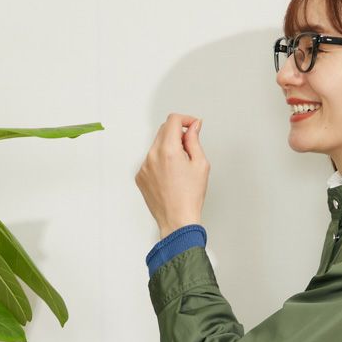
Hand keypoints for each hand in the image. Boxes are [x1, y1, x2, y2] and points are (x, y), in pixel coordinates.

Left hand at [134, 113, 209, 235]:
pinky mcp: (140, 176)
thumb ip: (194, 141)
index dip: (185, 119)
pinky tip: (170, 177)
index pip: (173, 120)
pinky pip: (150, 160)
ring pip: (156, 146)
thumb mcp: (200, 165)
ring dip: (168, 148)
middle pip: (163, 131)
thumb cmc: (190, 198)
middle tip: (190, 148)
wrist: (177, 221)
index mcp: (168, 150)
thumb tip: (192, 127)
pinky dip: (160, 162)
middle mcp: (152, 156)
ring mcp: (144, 166)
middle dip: (177, 134)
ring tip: (180, 168)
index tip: (192, 125)